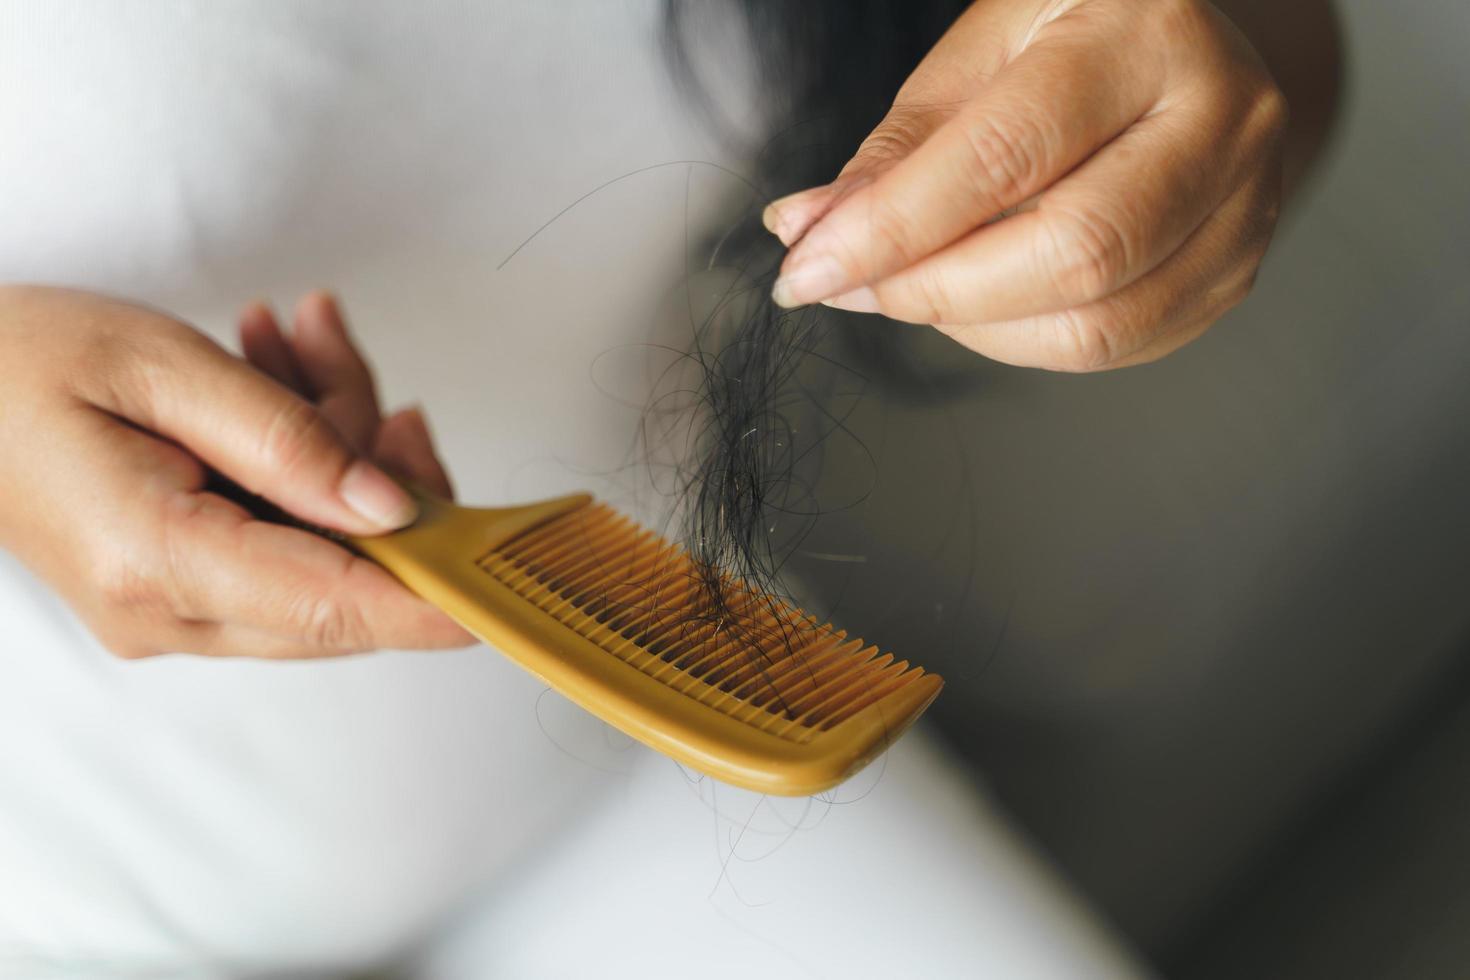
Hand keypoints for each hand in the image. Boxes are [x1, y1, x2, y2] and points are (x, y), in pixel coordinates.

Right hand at [0, 286, 472, 658]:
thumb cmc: (17, 360)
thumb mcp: (160, 367)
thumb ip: (288, 441)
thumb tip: (397, 511)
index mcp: (157, 562)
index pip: (338, 608)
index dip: (441, 598)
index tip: (515, 577)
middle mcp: (171, 613)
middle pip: (350, 582)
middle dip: (381, 468)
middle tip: (345, 364)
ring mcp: (177, 610)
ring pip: (328, 552)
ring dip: (335, 439)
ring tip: (291, 338)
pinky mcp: (184, 588)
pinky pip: (289, 537)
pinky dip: (301, 458)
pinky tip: (275, 371)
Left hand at [764, 0, 1288, 371]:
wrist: (1193, 57)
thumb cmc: (1075, 41)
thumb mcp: (978, 59)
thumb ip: (896, 151)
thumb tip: (803, 231)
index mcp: (1145, 33)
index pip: (1005, 154)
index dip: (892, 228)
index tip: (808, 268)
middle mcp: (1220, 118)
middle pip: (1072, 254)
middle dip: (934, 291)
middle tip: (855, 286)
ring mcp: (1243, 206)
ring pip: (1097, 324)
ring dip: (973, 329)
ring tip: (910, 291)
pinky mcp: (1234, 275)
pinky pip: (1115, 347)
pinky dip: (1021, 342)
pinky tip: (979, 304)